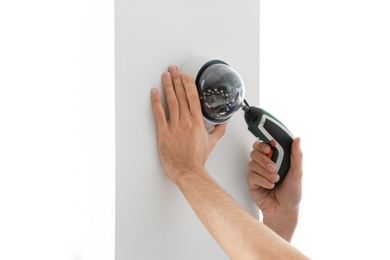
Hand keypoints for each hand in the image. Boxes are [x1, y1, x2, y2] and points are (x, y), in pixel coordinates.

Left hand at [151, 65, 226, 184]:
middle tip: (173, 69)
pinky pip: (159, 114)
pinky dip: (156, 102)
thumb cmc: (197, 159)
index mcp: (197, 122)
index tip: (186, 75)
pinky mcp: (164, 133)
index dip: (189, 84)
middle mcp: (186, 122)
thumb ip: (218, 131)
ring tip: (165, 75)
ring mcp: (174, 126)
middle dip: (177, 80)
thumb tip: (224, 123)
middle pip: (181, 96)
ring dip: (167, 86)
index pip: (193, 98)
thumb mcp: (211, 143)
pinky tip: (154, 93)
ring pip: (171, 101)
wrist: (188, 171)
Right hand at [248, 138, 302, 239]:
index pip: (265, 144)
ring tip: (275, 179)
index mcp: (276, 159)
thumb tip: (298, 140)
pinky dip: (262, 180)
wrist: (283, 211)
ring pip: (253, 163)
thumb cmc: (291, 194)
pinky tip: (270, 185)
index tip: (269, 148)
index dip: (263, 144)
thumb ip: (296, 156)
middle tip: (273, 166)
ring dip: (265, 171)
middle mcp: (265, 164)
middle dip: (264, 159)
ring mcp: (258, 172)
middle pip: (255, 151)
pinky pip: (252, 175)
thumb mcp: (297, 173)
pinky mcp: (252, 181)